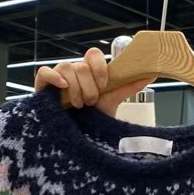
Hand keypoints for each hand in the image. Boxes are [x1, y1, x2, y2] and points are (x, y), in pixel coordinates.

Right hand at [33, 47, 152, 115]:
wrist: (77, 139)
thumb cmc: (92, 120)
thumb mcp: (111, 102)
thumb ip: (128, 87)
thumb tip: (150, 74)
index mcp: (89, 72)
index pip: (93, 54)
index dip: (99, 67)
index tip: (104, 84)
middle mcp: (73, 72)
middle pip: (80, 65)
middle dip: (88, 86)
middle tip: (91, 102)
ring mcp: (58, 79)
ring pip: (65, 67)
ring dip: (75, 87)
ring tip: (79, 105)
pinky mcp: (43, 87)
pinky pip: (44, 72)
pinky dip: (53, 77)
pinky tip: (63, 87)